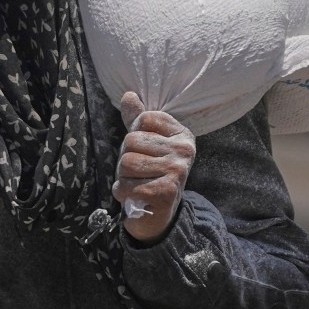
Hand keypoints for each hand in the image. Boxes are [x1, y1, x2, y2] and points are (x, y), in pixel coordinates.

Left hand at [113, 92, 194, 244]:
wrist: (158, 214)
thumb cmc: (151, 172)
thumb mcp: (146, 142)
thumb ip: (137, 119)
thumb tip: (129, 95)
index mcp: (182, 134)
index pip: (144, 118)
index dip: (135, 135)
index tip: (146, 150)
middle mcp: (185, 151)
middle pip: (131, 141)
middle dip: (126, 159)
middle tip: (140, 172)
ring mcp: (177, 172)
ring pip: (126, 163)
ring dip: (123, 177)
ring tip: (137, 183)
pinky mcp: (166, 193)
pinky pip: (126, 186)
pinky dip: (123, 193)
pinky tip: (135, 197)